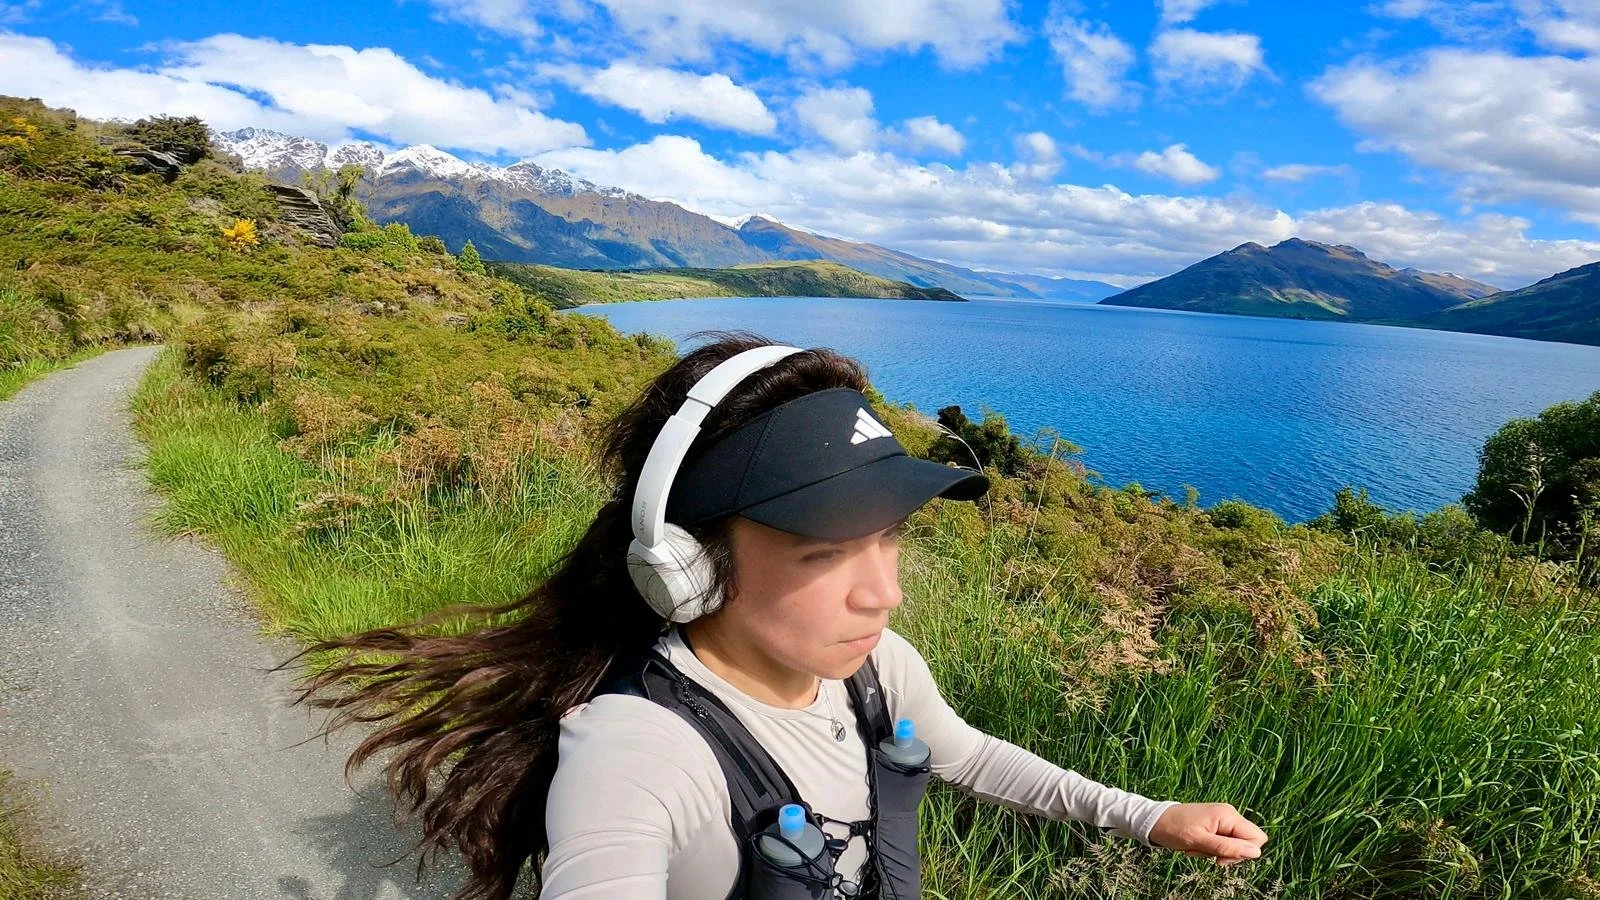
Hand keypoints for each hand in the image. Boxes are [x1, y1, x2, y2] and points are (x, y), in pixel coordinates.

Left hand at [1147, 802, 1267, 866]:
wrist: (1155, 821)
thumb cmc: (1174, 829)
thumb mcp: (1199, 841)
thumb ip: (1227, 847)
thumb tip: (1256, 853)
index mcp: (1228, 815)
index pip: (1257, 838)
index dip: (1244, 853)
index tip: (1221, 858)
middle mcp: (1229, 815)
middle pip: (1246, 843)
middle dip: (1227, 854)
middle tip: (1206, 853)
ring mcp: (1222, 820)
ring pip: (1233, 845)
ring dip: (1215, 852)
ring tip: (1196, 848)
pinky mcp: (1215, 825)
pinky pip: (1222, 842)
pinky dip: (1209, 849)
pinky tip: (1195, 846)